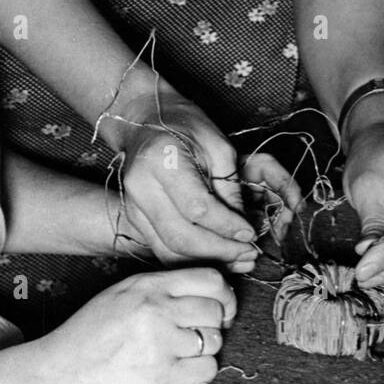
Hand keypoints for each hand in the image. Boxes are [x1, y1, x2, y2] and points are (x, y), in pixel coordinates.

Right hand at [43, 267, 236, 383]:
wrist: (64, 371)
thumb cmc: (91, 332)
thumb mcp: (121, 293)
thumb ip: (160, 287)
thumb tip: (205, 290)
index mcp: (148, 285)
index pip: (209, 279)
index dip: (223, 293)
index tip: (220, 305)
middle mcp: (157, 310)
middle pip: (215, 310)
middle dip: (215, 323)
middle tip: (201, 331)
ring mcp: (160, 343)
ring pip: (213, 341)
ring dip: (206, 347)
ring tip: (184, 350)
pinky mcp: (161, 376)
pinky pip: (206, 369)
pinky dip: (200, 370)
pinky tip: (182, 368)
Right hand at [115, 90, 301, 271]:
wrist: (146, 122)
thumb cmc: (185, 125)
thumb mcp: (218, 146)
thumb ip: (230, 188)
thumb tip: (244, 228)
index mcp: (161, 160)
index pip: (197, 207)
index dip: (227, 225)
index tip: (250, 233)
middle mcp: (140, 186)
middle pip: (181, 236)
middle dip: (219, 250)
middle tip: (247, 253)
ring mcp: (133, 206)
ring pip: (169, 249)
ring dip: (206, 261)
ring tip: (237, 261)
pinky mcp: (133, 219)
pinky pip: (161, 249)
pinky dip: (189, 260)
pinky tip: (214, 257)